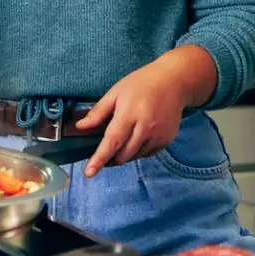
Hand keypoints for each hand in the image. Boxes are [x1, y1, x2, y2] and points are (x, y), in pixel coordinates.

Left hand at [75, 45, 216, 177]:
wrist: (174, 82)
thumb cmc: (141, 84)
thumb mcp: (116, 92)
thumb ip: (98, 112)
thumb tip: (80, 127)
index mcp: (129, 115)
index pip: (112, 142)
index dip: (99, 159)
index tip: (89, 173)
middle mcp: (145, 129)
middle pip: (123, 155)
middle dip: (110, 158)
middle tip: (104, 151)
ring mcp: (158, 136)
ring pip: (134, 156)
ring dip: (123, 155)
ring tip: (122, 139)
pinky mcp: (166, 140)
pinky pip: (147, 154)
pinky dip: (137, 151)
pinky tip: (136, 138)